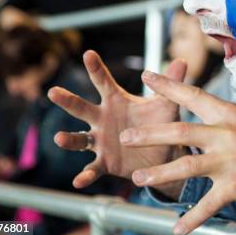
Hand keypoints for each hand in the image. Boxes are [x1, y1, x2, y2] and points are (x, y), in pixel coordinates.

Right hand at [50, 50, 187, 189]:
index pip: (104, 82)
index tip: (89, 53)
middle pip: (82, 108)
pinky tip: (79, 181)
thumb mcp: (166, 103)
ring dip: (69, 139)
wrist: (164, 153)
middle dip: (68, 100)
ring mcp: (101, 141)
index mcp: (116, 101)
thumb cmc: (159, 122)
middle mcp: (103, 119)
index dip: (96, 68)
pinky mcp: (105, 161)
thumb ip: (170, 84)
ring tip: (59, 137)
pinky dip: (85, 175)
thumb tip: (182, 60)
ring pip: (80, 139)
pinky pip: (92, 168)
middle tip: (53, 91)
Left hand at [119, 71, 235, 234]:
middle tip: (126, 136)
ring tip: (138, 180)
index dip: (167, 85)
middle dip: (149, 134)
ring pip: (186, 166)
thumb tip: (218, 113)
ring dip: (159, 174)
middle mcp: (225, 135)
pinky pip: (208, 205)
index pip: (191, 95)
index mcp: (229, 114)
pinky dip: (192, 219)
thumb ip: (232, 118)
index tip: (146, 76)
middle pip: (179, 131)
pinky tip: (178, 229)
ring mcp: (229, 161)